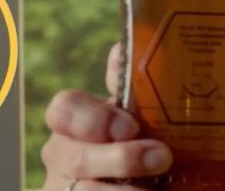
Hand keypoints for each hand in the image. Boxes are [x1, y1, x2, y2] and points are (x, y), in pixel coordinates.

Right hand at [39, 42, 172, 189]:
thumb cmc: (148, 143)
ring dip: (125, 190)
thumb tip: (122, 48)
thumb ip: (134, 85)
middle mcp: (63, 153)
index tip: (131, 126)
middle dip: (118, 158)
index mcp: (79, 121)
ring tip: (157, 188)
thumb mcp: (146, 114)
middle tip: (161, 157)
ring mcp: (63, 187)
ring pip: (82, 190)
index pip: (64, 109)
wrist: (154, 178)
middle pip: (70, 155)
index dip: (93, 118)